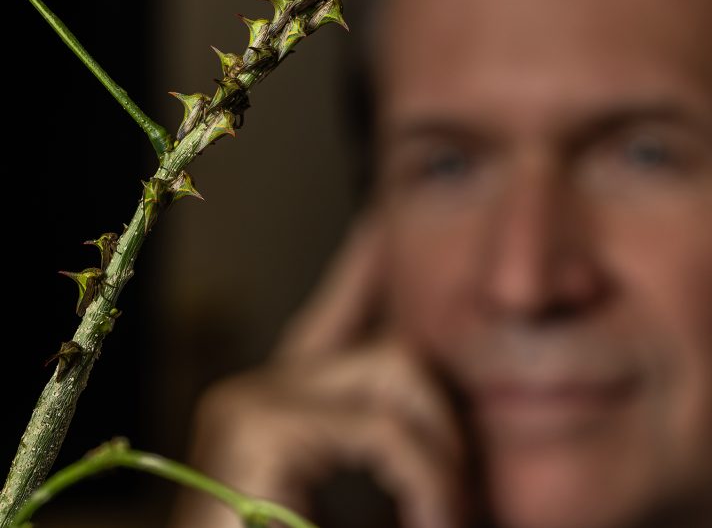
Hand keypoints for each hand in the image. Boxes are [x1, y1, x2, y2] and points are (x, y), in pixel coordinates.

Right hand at [169, 215, 464, 527]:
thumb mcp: (374, 498)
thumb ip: (406, 455)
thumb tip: (452, 419)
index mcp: (288, 410)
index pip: (342, 309)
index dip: (367, 262)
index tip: (387, 218)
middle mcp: (259, 391)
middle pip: (397, 349)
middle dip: (446, 422)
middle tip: (457, 506)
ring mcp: (251, 403)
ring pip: (401, 371)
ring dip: (443, 461)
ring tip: (442, 522)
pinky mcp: (254, 428)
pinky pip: (386, 431)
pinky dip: (428, 485)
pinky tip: (426, 525)